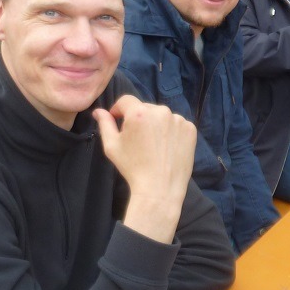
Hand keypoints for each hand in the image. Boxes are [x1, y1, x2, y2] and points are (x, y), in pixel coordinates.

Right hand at [93, 95, 195, 242]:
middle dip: (138, 119)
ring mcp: (178, 119)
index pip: (126, 101)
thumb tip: (98, 111)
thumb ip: (105, 124)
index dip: (119, 109)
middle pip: (145, 108)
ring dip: (156, 124)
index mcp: (139, 113)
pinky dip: (171, 131)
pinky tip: (167, 147)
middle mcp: (160, 111)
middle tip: (137, 139)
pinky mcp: (190, 129)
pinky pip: (177, 124)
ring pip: (161, 116)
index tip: (117, 120)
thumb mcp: (112, 146)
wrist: (160, 188)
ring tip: (153, 145)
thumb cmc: (132, 167)